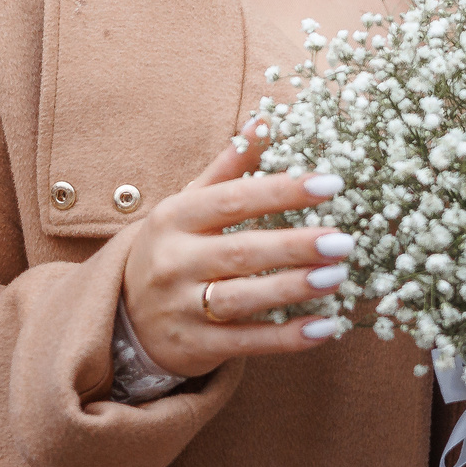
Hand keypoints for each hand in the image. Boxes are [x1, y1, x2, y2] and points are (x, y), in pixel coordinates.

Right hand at [121, 125, 356, 377]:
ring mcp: (183, 307)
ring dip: (292, 289)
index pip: (233, 200)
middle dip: (295, 246)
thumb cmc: (170, 250)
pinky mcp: (195, 346)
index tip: (329, 184)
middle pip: (241, 251)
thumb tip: (266, 120)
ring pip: (243, 298)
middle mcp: (175, 262)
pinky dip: (286, 338)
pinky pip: (247, 342)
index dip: (281, 191)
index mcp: (176, 219)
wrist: (122, 318)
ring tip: (336, 277)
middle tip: (343, 240)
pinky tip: (324, 327)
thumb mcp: (187, 205)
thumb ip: (227, 168)